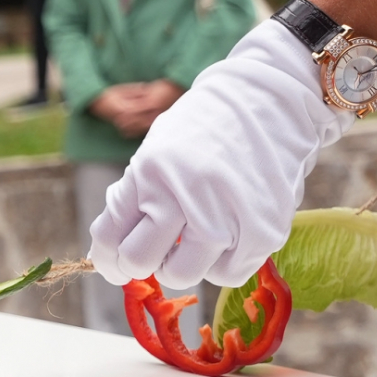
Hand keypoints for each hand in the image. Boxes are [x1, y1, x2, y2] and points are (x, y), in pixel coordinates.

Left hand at [87, 21, 356, 290]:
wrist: (268, 102)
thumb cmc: (205, 129)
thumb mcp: (155, 151)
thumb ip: (134, 195)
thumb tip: (111, 246)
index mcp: (148, 173)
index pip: (109, 237)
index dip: (107, 261)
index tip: (115, 266)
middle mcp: (182, 194)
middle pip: (140, 261)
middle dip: (141, 264)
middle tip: (156, 253)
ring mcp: (224, 215)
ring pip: (183, 275)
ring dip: (182, 265)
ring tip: (194, 239)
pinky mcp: (262, 230)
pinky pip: (228, 274)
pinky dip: (222, 263)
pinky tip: (226, 238)